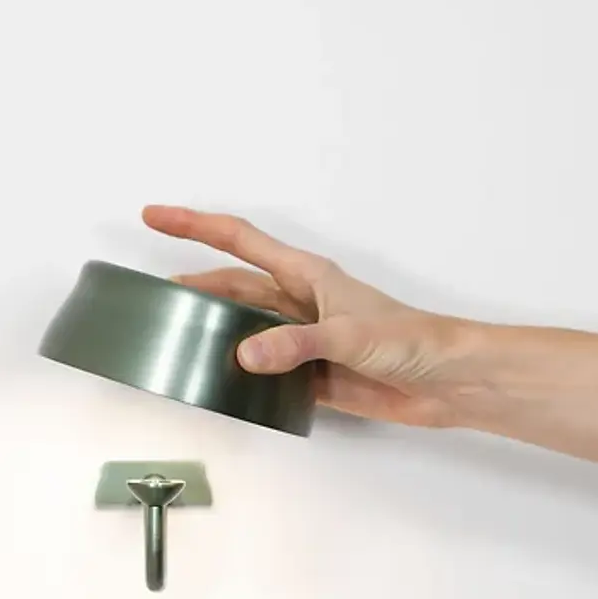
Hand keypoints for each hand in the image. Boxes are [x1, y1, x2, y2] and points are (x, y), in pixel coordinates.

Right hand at [142, 205, 468, 427]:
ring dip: (214, 332)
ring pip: (244, 328)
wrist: (444, 380)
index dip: (194, 225)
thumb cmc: (409, 339)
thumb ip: (295, 344)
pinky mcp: (308, 373)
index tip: (154, 216)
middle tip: (153, 296)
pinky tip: (218, 382)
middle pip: (233, 286)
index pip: (238, 241)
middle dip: (194, 286)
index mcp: (305, 275)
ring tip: (176, 342)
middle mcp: (297, 301)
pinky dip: (239, 374)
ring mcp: (301, 338)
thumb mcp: (348, 335)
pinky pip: (262, 370)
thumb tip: (242, 356)